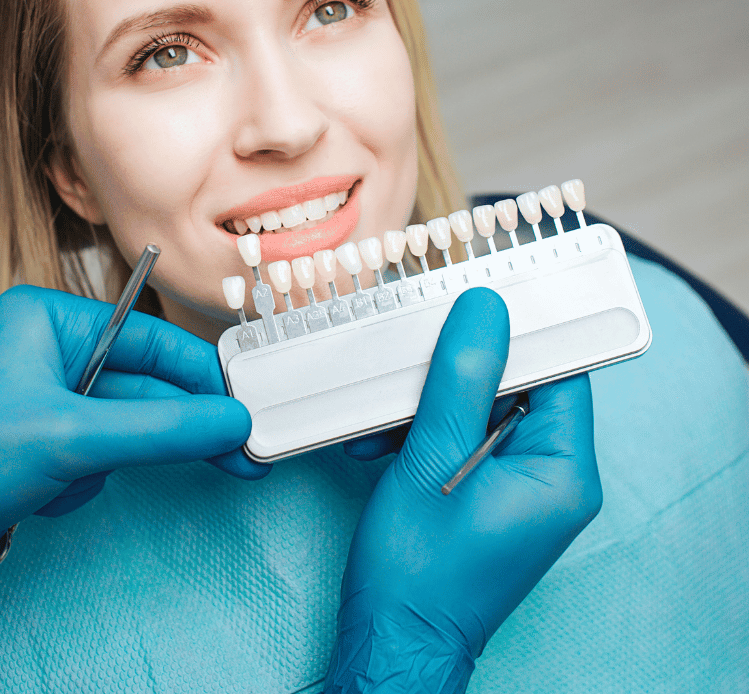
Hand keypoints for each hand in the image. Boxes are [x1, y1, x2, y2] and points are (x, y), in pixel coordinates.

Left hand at [0, 285, 261, 632]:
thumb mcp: (70, 437)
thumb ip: (161, 428)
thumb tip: (230, 422)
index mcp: (50, 320)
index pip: (151, 340)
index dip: (201, 376)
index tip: (243, 409)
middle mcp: (50, 351)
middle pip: (144, 386)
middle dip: (179, 427)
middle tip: (239, 454)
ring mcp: (45, 398)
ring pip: (122, 427)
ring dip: (111, 461)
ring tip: (70, 482)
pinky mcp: (41, 440)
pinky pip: (96, 454)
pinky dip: (84, 480)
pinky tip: (45, 494)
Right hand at [325, 288, 601, 692]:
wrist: (391, 642)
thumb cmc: (416, 572)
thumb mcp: (432, 461)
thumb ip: (462, 380)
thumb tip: (485, 310)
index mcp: (562, 471)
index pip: (559, 370)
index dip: (519, 332)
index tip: (475, 302)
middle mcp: (552, 478)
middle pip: (515, 386)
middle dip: (453, 373)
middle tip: (409, 363)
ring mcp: (520, 488)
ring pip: (481, 409)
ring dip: (427, 404)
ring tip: (382, 420)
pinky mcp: (488, 494)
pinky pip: (463, 438)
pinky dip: (422, 432)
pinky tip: (382, 442)